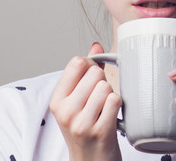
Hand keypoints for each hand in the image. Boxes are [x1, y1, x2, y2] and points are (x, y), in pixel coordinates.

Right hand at [50, 43, 121, 160]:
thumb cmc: (85, 129)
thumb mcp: (77, 102)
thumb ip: (85, 72)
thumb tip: (95, 45)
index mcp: (57, 100)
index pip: (76, 62)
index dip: (90, 66)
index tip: (92, 78)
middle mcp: (66, 111)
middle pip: (95, 73)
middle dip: (102, 82)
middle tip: (100, 98)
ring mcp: (82, 122)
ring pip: (106, 86)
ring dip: (111, 95)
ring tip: (105, 109)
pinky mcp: (100, 131)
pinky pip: (115, 101)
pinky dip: (118, 106)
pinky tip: (112, 115)